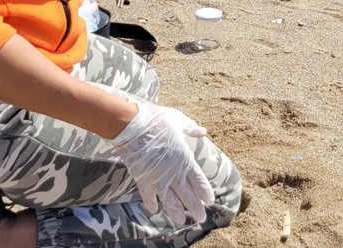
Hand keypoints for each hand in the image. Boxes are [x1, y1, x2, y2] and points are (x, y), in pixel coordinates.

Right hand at [113, 102, 215, 224]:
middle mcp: (173, 172)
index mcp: (184, 158)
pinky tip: (154, 210)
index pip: (198, 180)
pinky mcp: (142, 178)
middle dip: (195, 207)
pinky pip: (147, 194)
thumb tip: (203, 131)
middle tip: (201, 219)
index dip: (204, 191)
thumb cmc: (157, 120)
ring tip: (182, 221)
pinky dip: (150, 202)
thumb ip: (190, 129)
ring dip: (176, 211)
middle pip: (186, 194)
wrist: (132, 125)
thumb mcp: (178, 121)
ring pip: (169, 199)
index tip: (210, 201)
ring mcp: (157, 177)